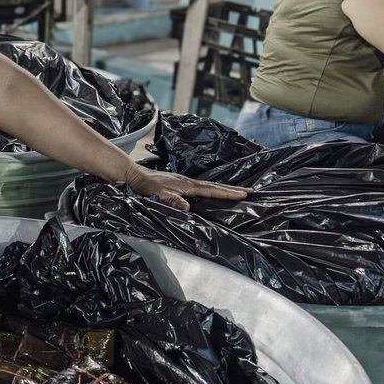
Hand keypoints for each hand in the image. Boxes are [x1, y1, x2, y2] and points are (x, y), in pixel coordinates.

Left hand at [123, 166, 246, 211]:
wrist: (134, 175)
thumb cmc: (145, 186)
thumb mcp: (158, 194)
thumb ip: (172, 201)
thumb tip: (188, 209)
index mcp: (187, 185)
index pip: (212, 190)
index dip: (227, 193)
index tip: (244, 194)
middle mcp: (188, 182)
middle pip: (215, 186)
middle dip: (232, 189)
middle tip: (249, 191)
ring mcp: (184, 182)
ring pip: (209, 186)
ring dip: (223, 189)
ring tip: (237, 191)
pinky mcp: (178, 183)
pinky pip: (201, 187)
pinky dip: (212, 189)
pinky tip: (212, 193)